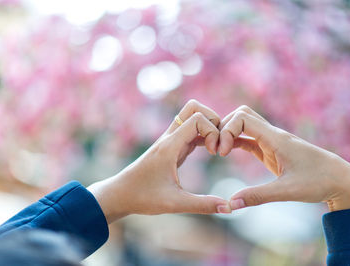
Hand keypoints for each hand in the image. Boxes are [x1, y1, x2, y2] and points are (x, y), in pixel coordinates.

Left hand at [88, 100, 230, 222]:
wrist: (120, 194)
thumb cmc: (143, 198)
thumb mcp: (174, 204)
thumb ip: (203, 205)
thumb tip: (229, 209)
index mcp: (170, 145)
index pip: (197, 118)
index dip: (213, 131)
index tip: (214, 153)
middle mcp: (170, 138)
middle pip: (194, 107)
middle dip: (213, 120)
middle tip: (218, 143)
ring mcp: (170, 141)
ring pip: (192, 117)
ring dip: (208, 126)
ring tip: (215, 148)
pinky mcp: (172, 147)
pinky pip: (191, 131)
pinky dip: (204, 135)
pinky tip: (210, 152)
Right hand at [218, 106, 349, 211]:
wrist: (340, 179)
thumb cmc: (318, 182)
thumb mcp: (287, 191)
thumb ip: (258, 196)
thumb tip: (231, 204)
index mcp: (276, 138)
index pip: (243, 118)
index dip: (226, 130)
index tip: (221, 153)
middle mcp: (273, 135)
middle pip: (241, 114)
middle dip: (224, 127)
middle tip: (215, 149)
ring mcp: (272, 141)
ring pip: (244, 124)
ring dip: (229, 133)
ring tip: (217, 151)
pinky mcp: (272, 150)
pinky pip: (249, 138)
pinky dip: (235, 141)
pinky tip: (226, 153)